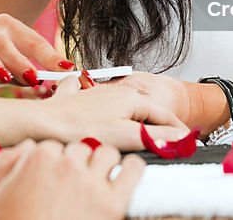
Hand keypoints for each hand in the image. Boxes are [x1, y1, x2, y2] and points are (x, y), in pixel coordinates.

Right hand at [0, 13, 70, 88]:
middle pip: (6, 43)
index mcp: (10, 27)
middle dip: (20, 62)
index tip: (67, 68)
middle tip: (34, 78)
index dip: (50, 55)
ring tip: (3, 77)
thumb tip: (51, 86)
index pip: (33, 40)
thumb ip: (28, 73)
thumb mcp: (12, 66)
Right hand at [0, 139, 144, 219]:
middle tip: (74, 184)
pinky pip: (134, 169)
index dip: (53, 163)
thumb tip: (23, 149)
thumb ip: (3, 164)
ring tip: (99, 180)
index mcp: (39, 158)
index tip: (54, 178)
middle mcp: (68, 165)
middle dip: (78, 163)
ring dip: (104, 163)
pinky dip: (133, 169)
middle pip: (80, 148)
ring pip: (108, 153)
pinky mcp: (113, 203)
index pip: (53, 146)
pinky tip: (126, 176)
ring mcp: (92, 183)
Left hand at [33, 77, 188, 149]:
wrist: (43, 122)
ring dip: (136, 116)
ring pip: (123, 104)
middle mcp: (114, 92)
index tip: (188, 141)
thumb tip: (180, 136)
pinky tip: (101, 111)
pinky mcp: (78, 101)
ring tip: (144, 130)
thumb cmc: (80, 128)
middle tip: (171, 139)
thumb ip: (155, 135)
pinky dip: (104, 106)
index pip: (163, 114)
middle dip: (159, 122)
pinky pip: (96, 100)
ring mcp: (95, 95)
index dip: (177, 129)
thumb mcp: (125, 135)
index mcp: (129, 98)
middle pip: (145, 108)